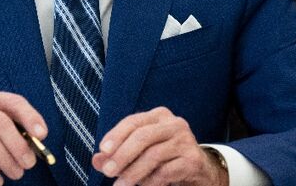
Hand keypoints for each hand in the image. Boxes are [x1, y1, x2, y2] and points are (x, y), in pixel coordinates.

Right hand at [0, 88, 46, 185]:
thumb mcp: (0, 133)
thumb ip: (18, 132)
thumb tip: (38, 142)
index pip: (13, 102)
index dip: (30, 117)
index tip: (42, 135)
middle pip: (0, 122)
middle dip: (18, 145)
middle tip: (29, 164)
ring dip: (6, 160)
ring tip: (17, 174)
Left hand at [92, 107, 226, 185]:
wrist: (198, 169)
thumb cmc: (164, 157)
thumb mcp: (139, 152)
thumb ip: (117, 154)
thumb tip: (96, 160)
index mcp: (158, 116)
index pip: (133, 121)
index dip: (116, 135)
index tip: (102, 150)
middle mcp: (174, 124)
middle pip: (143, 136)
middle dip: (122, 155)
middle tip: (108, 172)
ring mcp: (185, 141)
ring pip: (153, 155)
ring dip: (133, 173)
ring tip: (120, 185)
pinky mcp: (192, 160)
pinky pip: (166, 172)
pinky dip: (150, 182)